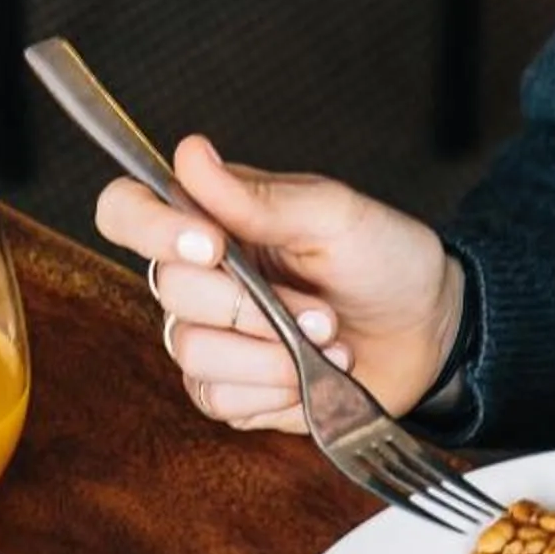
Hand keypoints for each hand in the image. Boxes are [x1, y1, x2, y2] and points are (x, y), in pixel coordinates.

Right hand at [92, 136, 462, 431]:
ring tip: (327, 341)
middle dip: (252, 307)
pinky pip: (218, 400)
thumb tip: (189, 153)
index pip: (126, 210)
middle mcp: (200, 278)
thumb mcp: (333, 215)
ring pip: (192, 353)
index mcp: (212, 220)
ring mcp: (212, 337)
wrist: (428, 330)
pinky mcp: (232, 390)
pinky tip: (312, 374)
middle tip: (317, 308)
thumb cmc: (384, 260)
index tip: (212, 244)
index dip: (149, 227)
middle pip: (170, 292)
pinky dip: (274, 391)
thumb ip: (257, 196)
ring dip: (271, 355)